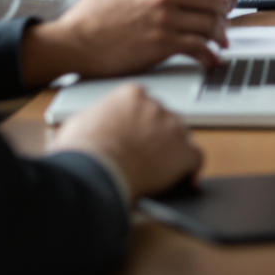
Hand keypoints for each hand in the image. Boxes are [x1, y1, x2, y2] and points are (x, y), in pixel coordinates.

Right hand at [26, 0, 234, 81]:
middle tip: (224, 24)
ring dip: (219, 37)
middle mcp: (166, 10)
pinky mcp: (161, 52)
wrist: (74, 45)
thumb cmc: (91, 14)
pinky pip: (196, 51)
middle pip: (212, 9)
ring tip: (220, 43)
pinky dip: (209, 56)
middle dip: (223, 16)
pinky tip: (210, 60)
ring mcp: (165, 32)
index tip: (219, 3)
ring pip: (208, 30)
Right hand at [50, 83, 201, 196]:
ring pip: (181, 138)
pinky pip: (196, 159)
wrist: (96, 171)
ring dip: (172, 152)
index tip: (134, 137)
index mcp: (131, 95)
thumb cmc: (81, 150)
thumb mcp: (77, 124)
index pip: (144, 105)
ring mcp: (174, 128)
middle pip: (164, 120)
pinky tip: (180, 179)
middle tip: (144, 157)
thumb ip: (94, 118)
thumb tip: (89, 125)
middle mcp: (157, 106)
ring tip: (156, 171)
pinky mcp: (186, 152)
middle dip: (156, 137)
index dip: (140, 123)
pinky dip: (189, 170)